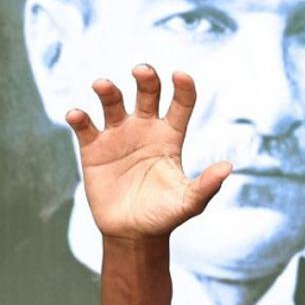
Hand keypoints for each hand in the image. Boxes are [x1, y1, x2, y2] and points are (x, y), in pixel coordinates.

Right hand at [67, 65, 231, 240]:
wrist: (133, 233)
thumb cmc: (165, 215)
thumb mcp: (189, 202)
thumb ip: (207, 185)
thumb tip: (227, 167)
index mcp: (171, 137)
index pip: (181, 104)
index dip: (183, 87)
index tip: (180, 75)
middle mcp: (145, 130)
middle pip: (147, 93)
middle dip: (146, 78)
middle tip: (141, 71)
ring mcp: (118, 136)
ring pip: (113, 102)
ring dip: (108, 91)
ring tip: (102, 85)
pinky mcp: (93, 148)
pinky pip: (85, 126)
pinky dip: (79, 117)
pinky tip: (78, 115)